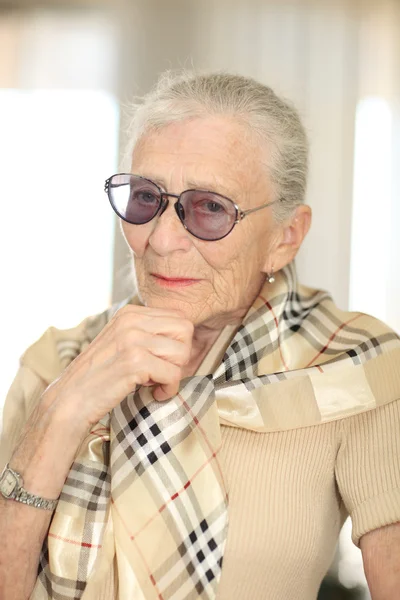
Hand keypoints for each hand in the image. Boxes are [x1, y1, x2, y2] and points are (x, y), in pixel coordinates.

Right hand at [42, 305, 193, 426]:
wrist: (70, 401)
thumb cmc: (100, 377)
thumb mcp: (122, 343)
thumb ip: (148, 333)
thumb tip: (187, 337)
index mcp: (130, 312)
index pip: (179, 318)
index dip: (178, 343)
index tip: (163, 361)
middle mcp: (131, 320)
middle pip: (186, 330)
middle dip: (181, 356)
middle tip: (163, 373)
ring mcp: (132, 339)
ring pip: (182, 353)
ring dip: (174, 374)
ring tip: (155, 383)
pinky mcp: (135, 362)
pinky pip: (173, 374)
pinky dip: (169, 389)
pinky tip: (154, 394)